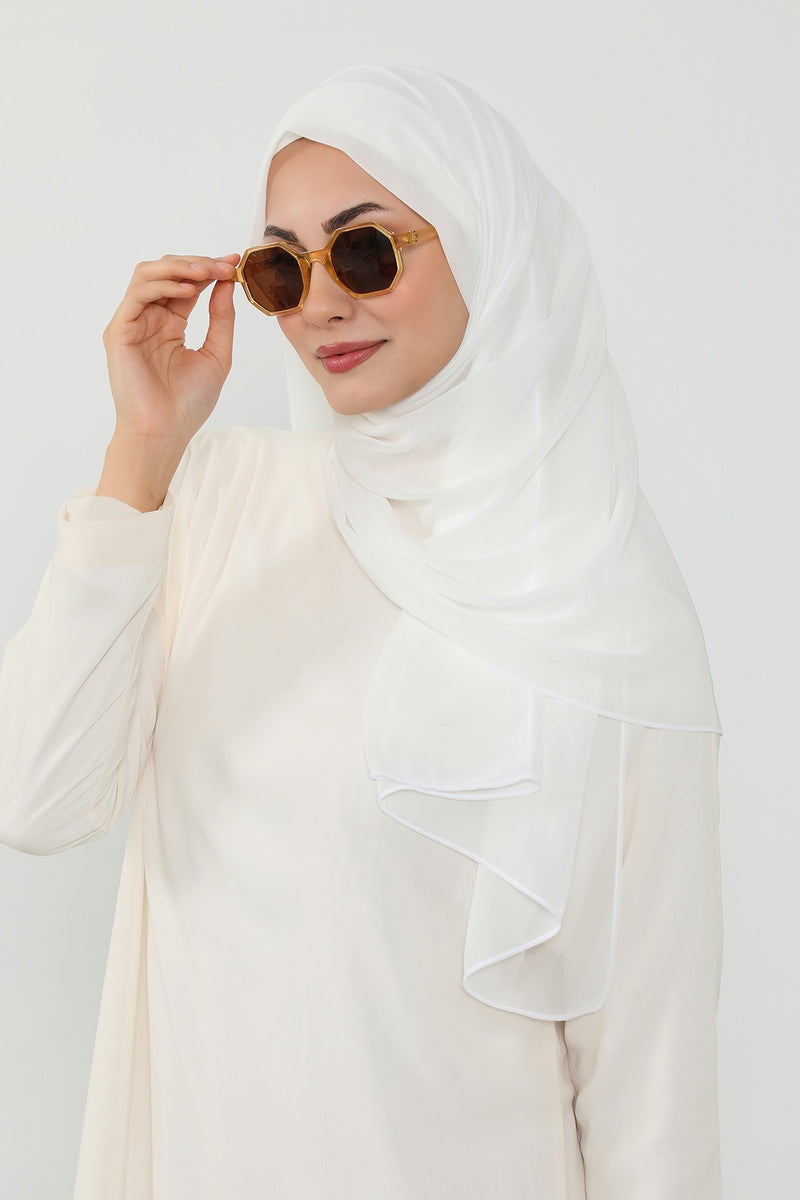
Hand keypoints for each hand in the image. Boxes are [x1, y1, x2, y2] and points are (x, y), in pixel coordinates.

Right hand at [102, 253, 238, 446]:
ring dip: (179, 267)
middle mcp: (150, 318)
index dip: (209, 269)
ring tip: (206, 272)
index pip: (187, 284)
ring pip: (148, 275)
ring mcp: (133, 322)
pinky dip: (162, 286)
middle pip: (167, 272)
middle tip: (224, 264)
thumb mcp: (217, 355)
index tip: (234, 261)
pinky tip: (187, 291)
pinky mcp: (119, 330)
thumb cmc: (188, 403)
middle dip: (197, 264)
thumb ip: (221, 318)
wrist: (165, 432)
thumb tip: (227, 282)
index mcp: (171, 324)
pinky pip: (138, 295)